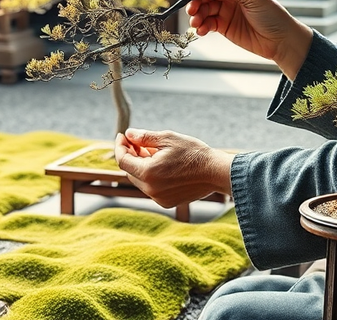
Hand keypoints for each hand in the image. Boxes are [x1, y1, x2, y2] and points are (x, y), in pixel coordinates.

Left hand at [114, 129, 233, 208]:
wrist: (216, 172)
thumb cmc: (193, 153)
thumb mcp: (167, 138)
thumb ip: (144, 137)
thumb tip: (128, 134)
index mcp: (148, 173)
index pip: (123, 160)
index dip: (120, 146)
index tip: (122, 136)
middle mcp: (150, 189)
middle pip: (130, 171)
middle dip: (131, 155)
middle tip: (137, 141)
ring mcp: (159, 198)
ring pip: (140, 180)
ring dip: (141, 165)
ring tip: (152, 151)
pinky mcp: (167, 202)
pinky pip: (151, 188)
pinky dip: (151, 176)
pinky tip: (161, 164)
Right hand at [185, 0, 312, 79]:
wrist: (281, 40)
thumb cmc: (273, 15)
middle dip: (196, 2)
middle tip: (192, 10)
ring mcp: (226, 11)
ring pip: (204, 10)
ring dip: (197, 16)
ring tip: (196, 23)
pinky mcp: (223, 26)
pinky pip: (207, 23)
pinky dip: (202, 26)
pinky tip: (201, 30)